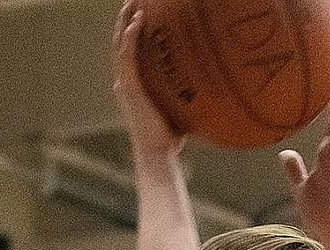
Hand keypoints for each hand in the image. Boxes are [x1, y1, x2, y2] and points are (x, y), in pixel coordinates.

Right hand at [112, 0, 183, 158]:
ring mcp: (125, 83)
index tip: (141, 13)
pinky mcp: (129, 87)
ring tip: (133, 2)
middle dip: (126, 19)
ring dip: (126, 21)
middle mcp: (125, 82)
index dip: (132, 32)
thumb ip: (183, 96)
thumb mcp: (176, 110)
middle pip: (122, 42)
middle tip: (133, 0)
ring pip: (121, 44)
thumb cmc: (169, 139)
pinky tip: (138, 21)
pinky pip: (128, 55)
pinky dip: (131, 36)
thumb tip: (208, 88)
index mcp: (133, 86)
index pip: (130, 52)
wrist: (158, 154)